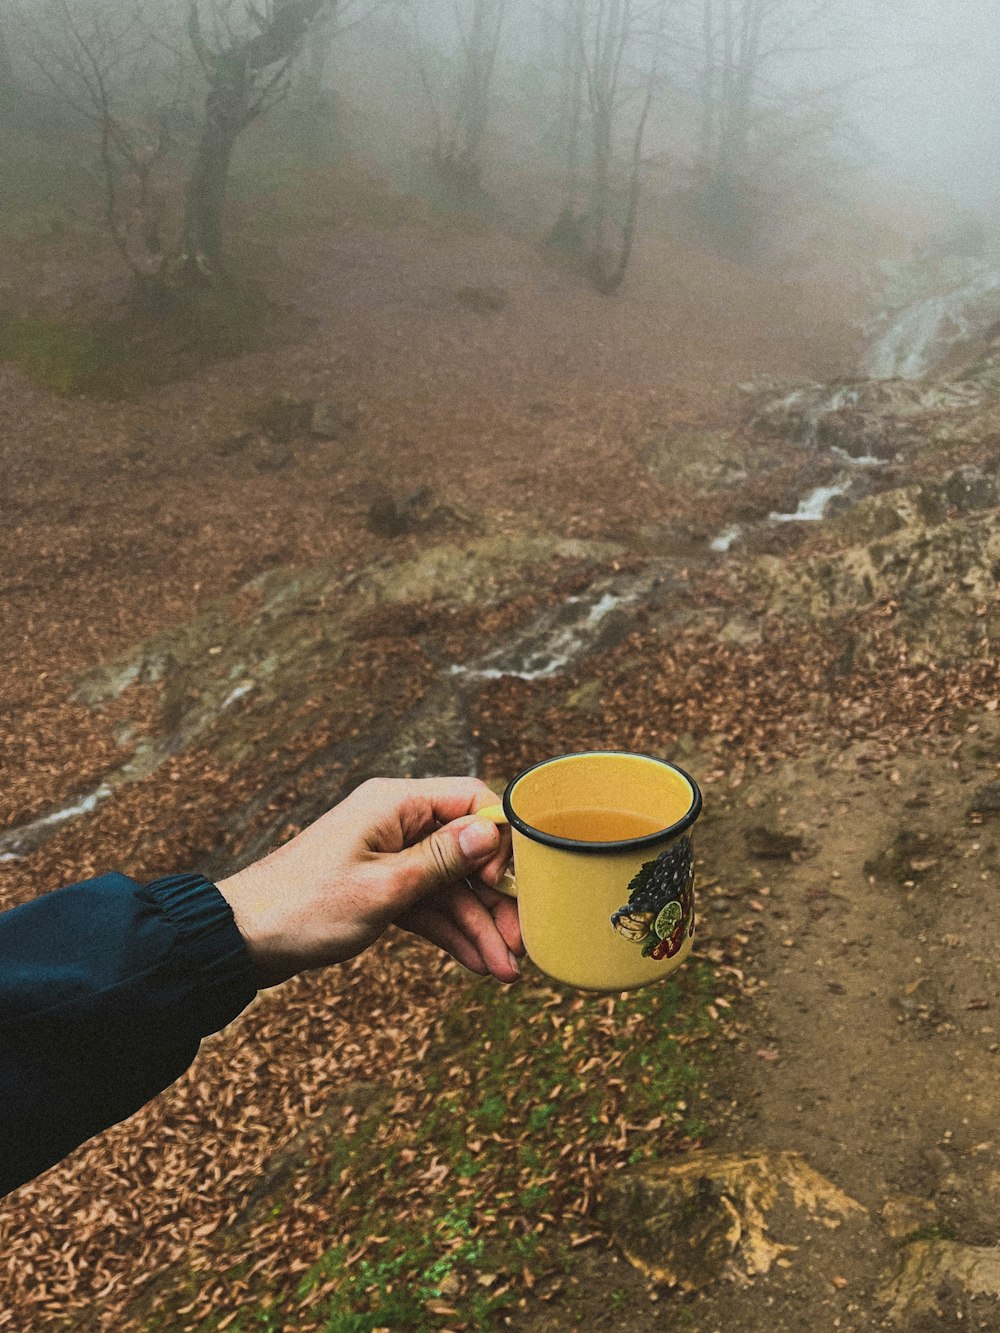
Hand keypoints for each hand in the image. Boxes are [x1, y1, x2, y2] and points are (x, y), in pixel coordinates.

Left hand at [216, 777, 520, 988]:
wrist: (242, 940)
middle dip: (495, 899)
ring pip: (451, 886)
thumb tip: (491, 831)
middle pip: (467, 851)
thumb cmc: (303, 908)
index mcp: (395, 804)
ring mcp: (389, 855)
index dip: (499, 838)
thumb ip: (442, 860)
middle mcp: (397, 822)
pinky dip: (451, 932)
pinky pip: (429, 904)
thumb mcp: (383, 888)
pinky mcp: (380, 886)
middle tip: (522, 943)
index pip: (471, 799)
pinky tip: (478, 962)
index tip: (505, 882)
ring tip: (505, 970)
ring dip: (478, 926)